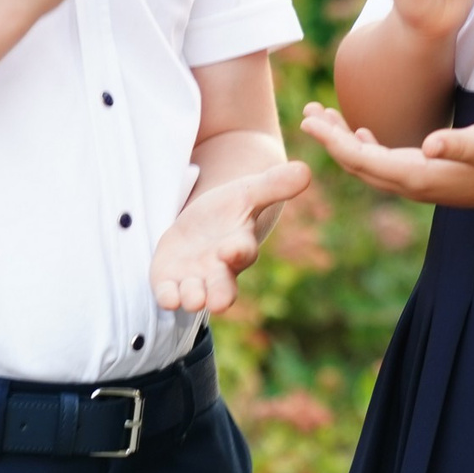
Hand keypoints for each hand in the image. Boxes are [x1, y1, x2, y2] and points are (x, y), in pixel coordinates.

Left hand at [150, 161, 312, 313]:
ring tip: (190, 297)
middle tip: (216, 301)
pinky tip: (167, 297)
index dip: (237, 251)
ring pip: (195, 295)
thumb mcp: (248, 191)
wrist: (202, 222)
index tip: (231, 249)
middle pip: (222, 287)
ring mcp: (194, 278)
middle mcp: (219, 269)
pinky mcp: (170, 280)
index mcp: (239, 246)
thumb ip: (274, 184)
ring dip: (192, 297)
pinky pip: (169, 294)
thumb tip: (305, 171)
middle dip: (219, 294)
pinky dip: (168, 297)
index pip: (242, 252)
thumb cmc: (229, 209)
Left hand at [299, 102, 473, 209]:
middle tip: (307, 111)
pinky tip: (361, 133)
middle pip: (357, 164)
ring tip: (324, 117)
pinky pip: (384, 167)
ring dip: (344, 142)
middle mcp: (412, 186)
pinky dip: (365, 148)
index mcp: (418, 177)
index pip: (362, 159)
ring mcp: (418, 185)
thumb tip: (429, 144)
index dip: (333, 139)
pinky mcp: (427, 179)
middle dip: (329, 139)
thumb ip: (457, 143)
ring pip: (368, 166)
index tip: (308, 120)